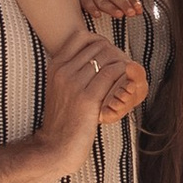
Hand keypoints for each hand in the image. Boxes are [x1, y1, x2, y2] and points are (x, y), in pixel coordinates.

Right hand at [38, 24, 146, 174]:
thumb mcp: (60, 89)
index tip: (108, 56)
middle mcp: (63, 70)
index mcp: (56, 66)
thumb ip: (72, 71)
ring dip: (123, 64)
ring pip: (108, 57)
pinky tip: (126, 86)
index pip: (82, 36)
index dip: (100, 41)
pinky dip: (124, 75)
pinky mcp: (88, 97)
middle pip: (99, 45)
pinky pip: (112, 73)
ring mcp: (74, 83)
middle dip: (116, 53)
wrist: (55, 147)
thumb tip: (95, 57)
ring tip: (126, 77)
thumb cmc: (63, 120)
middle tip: (123, 68)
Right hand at [74, 0, 145, 25]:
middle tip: (131, 13)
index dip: (133, 2)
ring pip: (103, 1)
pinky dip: (92, 9)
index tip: (138, 10)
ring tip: (119, 14)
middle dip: (124, 5)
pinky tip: (97, 15)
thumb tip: (139, 11)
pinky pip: (87, 3)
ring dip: (111, 8)